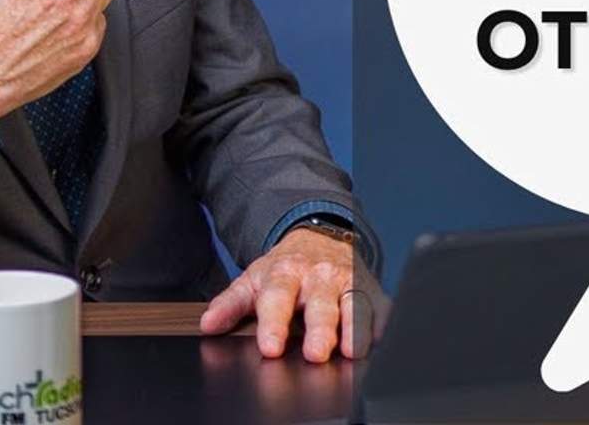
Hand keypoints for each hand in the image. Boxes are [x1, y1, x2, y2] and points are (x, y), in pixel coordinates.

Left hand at [199, 227, 389, 362]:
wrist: (321, 236)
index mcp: (286, 272)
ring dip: (353, 328)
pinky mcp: (371, 290)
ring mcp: (347, 282)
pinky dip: (379, 324)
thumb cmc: (286, 266)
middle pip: (320, 304)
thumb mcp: (254, 278)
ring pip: (353, 305)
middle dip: (320, 329)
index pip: (278, 297)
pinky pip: (379, 307)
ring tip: (352, 350)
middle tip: (315, 353)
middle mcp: (319, 277)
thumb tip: (208, 324)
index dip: (274, 323)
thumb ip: (231, 303)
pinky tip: (377, 339)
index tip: (270, 347)